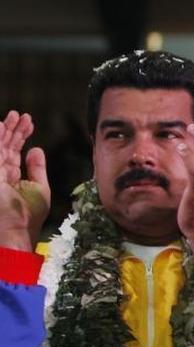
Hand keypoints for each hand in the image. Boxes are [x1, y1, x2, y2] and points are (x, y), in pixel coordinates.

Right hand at [0, 111, 49, 250]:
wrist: (16, 231)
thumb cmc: (28, 217)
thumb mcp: (38, 188)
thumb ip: (36, 168)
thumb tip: (35, 148)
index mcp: (9, 178)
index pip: (12, 152)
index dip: (20, 137)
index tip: (29, 123)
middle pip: (4, 147)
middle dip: (13, 130)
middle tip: (21, 115)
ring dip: (5, 130)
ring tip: (15, 116)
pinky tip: (1, 125)